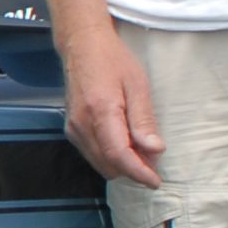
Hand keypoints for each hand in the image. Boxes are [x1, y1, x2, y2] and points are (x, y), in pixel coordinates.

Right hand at [61, 31, 164, 187]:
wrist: (81, 45)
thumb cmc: (113, 60)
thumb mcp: (138, 85)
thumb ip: (143, 120)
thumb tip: (155, 150)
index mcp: (100, 112)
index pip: (118, 155)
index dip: (138, 173)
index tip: (155, 182)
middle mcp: (81, 125)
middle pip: (108, 165)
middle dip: (132, 170)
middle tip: (153, 161)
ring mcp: (73, 128)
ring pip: (99, 163)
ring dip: (121, 165)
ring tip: (141, 151)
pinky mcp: (71, 128)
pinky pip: (92, 154)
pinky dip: (110, 156)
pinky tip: (124, 143)